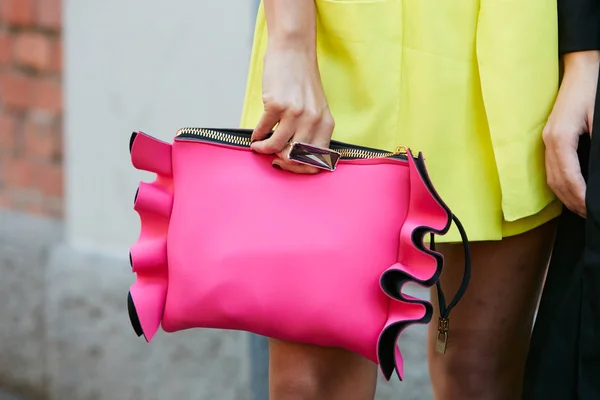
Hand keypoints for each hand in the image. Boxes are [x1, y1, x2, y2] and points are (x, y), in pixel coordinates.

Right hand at [250, 44, 334, 172]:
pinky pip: (263, 130)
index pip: (317, 160)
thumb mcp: (315, 108)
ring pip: (277, 147)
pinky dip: (257, 136)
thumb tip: (293, 156)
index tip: (288, 165)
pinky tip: (255, 135)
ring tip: (259, 146)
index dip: (300, 169)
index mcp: (326, 124)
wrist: (293, 51)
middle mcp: (313, 120)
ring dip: (264, 150)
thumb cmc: (302, 79)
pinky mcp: (277, 105)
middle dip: (281, 161)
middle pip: (296, 157)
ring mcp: (295, 113)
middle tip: (272, 157)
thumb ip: (310, 131)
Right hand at [543, 51, 599, 216]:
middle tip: (588, 215)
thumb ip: (596, 148)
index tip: (591, 209)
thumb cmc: (593, 89)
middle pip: (556, 182)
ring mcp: (546, 140)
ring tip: (581, 208)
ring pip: (551, 178)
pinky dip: (561, 184)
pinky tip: (572, 190)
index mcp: (560, 138)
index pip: (568, 177)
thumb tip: (596, 173)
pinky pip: (551, 169)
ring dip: (565, 196)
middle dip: (572, 202)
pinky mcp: (549, 138)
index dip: (580, 197)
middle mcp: (548, 141)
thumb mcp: (599, 120)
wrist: (581, 67)